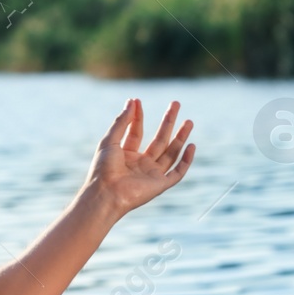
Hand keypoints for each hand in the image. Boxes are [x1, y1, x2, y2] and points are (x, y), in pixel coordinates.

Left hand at [86, 98, 195, 214]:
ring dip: (180, 137)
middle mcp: (141, 164)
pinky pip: (177, 172)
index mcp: (126, 155)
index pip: (136, 132)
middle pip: (159, 140)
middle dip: (168, 122)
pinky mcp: (160, 185)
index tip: (138, 101)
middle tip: (176, 104)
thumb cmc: (103, 169)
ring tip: (189, 121)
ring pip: (171, 153)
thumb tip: (132, 102)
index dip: (138, 116)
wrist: (105, 193)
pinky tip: (191, 145)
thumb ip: (121, 122)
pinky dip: (186, 160)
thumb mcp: (110, 140)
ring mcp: (151, 174)